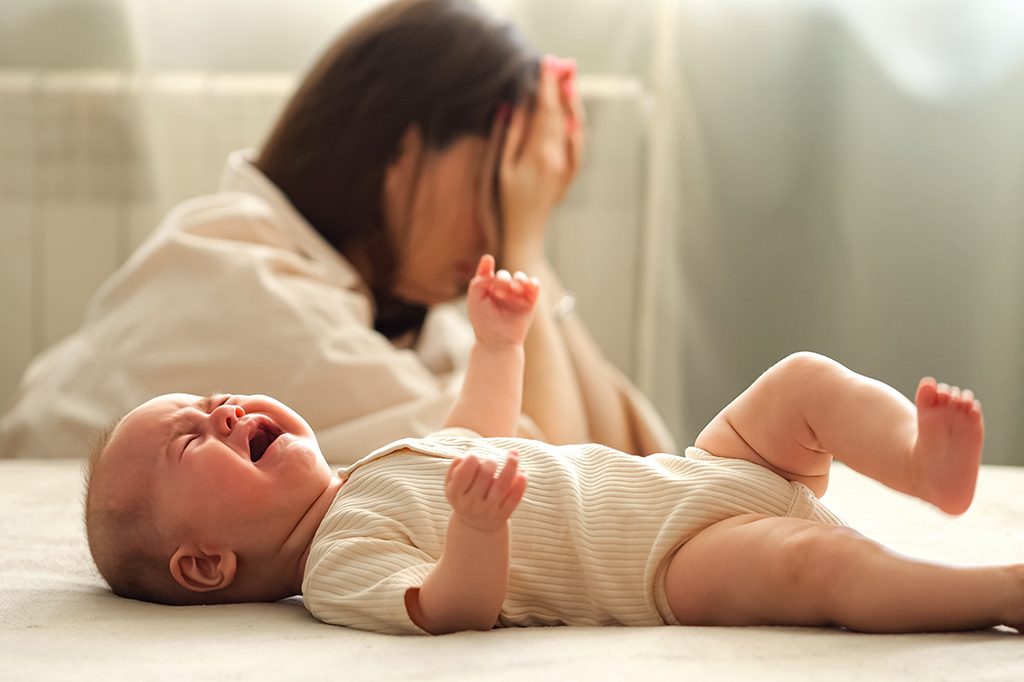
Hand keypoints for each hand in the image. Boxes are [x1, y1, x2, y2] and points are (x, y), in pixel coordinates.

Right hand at [445, 451, 527, 531]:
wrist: (476, 525)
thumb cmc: (464, 495)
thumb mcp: (452, 485)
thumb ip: (455, 469)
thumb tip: (462, 458)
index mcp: (456, 494)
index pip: (463, 476)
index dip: (470, 462)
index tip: (475, 455)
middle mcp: (471, 504)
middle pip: (484, 479)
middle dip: (491, 463)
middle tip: (492, 459)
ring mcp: (488, 511)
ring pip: (502, 487)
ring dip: (510, 467)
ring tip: (514, 454)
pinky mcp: (503, 515)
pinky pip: (513, 499)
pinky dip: (520, 485)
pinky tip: (523, 473)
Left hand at [467, 254, 539, 348]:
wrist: (498, 340)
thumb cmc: (484, 322)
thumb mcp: (475, 300)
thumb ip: (478, 282)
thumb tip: (490, 266)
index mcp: (487, 287)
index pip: (487, 271)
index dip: (487, 265)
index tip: (488, 260)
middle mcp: (502, 289)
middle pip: (504, 275)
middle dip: (502, 281)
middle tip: (499, 293)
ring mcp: (516, 294)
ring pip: (520, 277)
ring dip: (518, 281)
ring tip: (514, 290)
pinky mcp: (529, 301)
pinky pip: (534, 285)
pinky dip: (533, 283)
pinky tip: (529, 285)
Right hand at [499, 55, 585, 261]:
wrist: (524, 233)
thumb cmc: (505, 203)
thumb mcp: (501, 167)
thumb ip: (510, 134)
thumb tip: (515, 104)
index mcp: (540, 153)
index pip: (546, 109)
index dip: (547, 84)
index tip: (546, 63)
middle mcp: (558, 157)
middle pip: (563, 113)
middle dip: (563, 87)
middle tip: (561, 65)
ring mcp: (567, 166)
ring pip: (574, 127)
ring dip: (571, 104)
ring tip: (568, 83)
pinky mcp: (569, 174)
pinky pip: (578, 145)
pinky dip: (576, 128)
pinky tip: (572, 118)